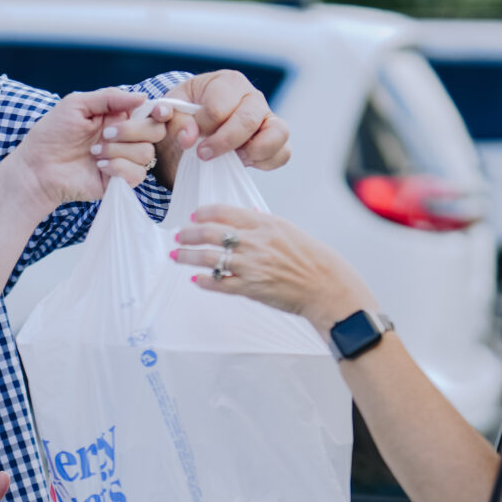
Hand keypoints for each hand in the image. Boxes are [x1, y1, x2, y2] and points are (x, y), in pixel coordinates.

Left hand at [4, 87, 167, 211]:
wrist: (37, 167)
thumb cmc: (52, 134)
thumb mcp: (77, 104)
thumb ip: (110, 97)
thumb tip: (144, 96)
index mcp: (118, 117)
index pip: (151, 113)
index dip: (159, 111)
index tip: (155, 111)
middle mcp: (124, 138)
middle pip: (155, 132)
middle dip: (133, 130)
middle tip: (105, 133)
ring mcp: (123, 160)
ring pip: (146, 153)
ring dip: (119, 150)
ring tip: (94, 152)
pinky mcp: (118, 181)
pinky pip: (137, 174)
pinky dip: (119, 167)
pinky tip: (98, 166)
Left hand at [162, 70, 290, 174]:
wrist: (201, 120)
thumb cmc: (189, 111)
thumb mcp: (174, 111)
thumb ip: (176, 121)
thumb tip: (188, 138)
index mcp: (228, 82)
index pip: (218, 108)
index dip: (202, 127)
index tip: (189, 137)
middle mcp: (253, 96)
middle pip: (247, 120)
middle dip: (223, 143)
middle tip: (203, 154)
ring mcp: (268, 117)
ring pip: (277, 133)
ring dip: (252, 151)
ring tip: (232, 158)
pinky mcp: (276, 138)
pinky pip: (283, 153)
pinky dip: (266, 161)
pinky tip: (243, 161)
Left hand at [171, 204, 366, 330]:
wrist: (324, 284)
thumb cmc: (308, 256)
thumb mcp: (286, 229)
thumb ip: (262, 222)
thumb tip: (246, 213)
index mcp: (263, 224)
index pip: (224, 212)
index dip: (203, 213)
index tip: (193, 216)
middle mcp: (254, 243)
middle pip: (210, 234)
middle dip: (189, 234)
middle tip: (178, 236)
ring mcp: (251, 266)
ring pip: (209, 259)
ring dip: (188, 256)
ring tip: (177, 255)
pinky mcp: (250, 288)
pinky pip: (220, 284)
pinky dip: (205, 280)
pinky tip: (196, 278)